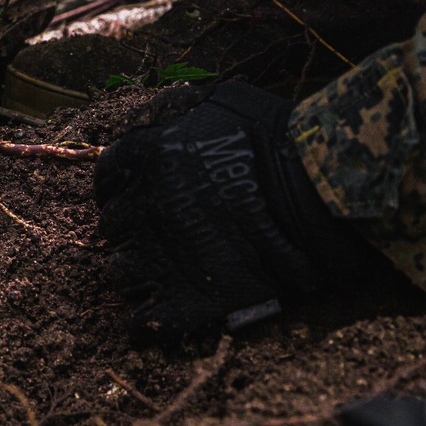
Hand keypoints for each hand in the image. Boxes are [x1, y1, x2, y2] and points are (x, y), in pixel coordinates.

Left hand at [95, 82, 377, 339]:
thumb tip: (164, 114)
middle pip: (111, 227)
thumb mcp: (223, 100)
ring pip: (119, 273)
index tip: (130, 195)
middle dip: (128, 231)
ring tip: (157, 274)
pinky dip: (142, 325)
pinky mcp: (187, 300)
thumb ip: (182, 107)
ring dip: (133, 274)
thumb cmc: (277, 139)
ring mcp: (162, 255)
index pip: (108, 176)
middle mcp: (144, 206)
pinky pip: (141, 323)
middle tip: (153, 234)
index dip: (118, 188)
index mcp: (148, 157)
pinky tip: (150, 321)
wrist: (317, 194)